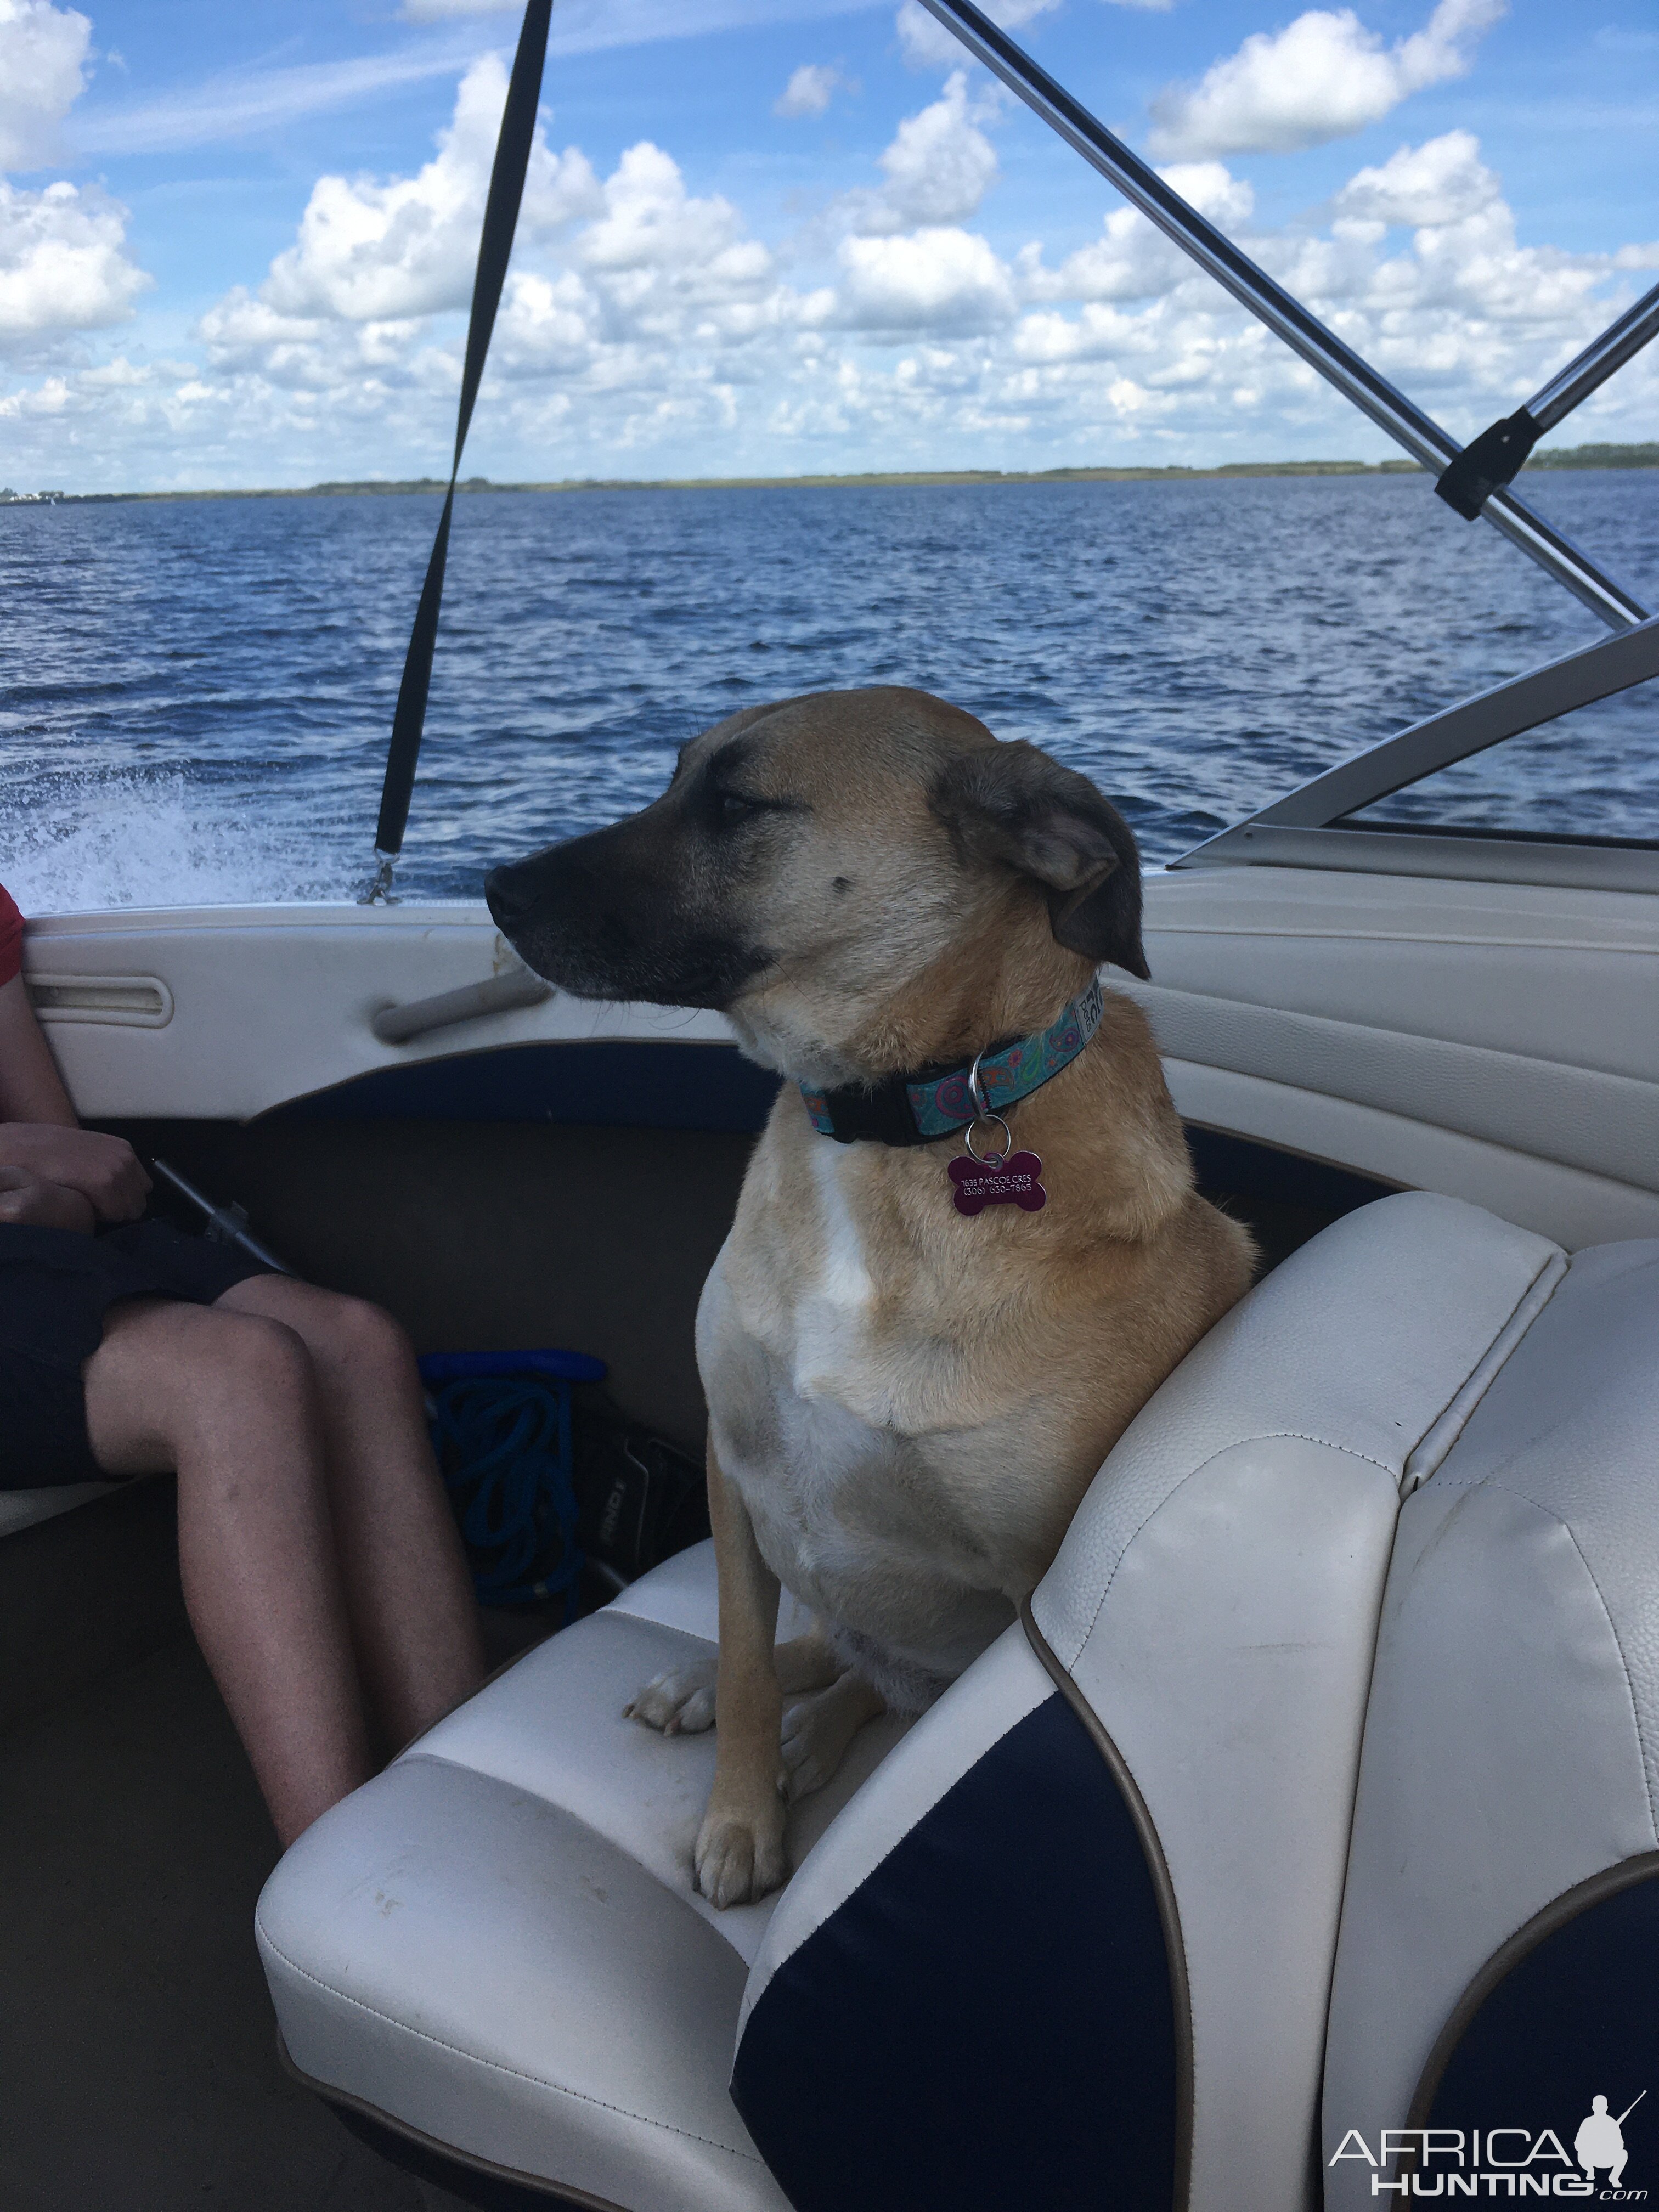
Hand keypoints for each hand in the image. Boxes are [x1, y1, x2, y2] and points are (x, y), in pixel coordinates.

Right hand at [0, 1125, 149, 1221]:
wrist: (25, 1148)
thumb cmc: (52, 1154)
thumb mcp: (89, 1155)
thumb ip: (108, 1169)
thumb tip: (122, 1194)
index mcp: (124, 1150)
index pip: (142, 1188)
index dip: (124, 1199)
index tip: (104, 1201)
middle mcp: (126, 1157)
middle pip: (139, 1201)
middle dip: (120, 1208)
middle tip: (93, 1204)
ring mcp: (117, 1169)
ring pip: (129, 1210)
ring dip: (110, 1213)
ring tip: (85, 1202)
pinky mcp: (104, 1182)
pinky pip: (115, 1212)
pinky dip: (101, 1216)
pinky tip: (81, 1203)